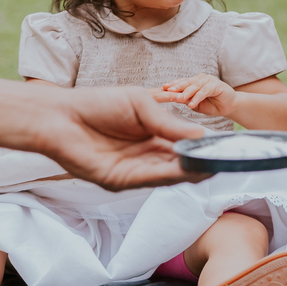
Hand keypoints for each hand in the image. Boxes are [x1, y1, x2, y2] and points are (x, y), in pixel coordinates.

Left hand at [36, 86, 209, 190]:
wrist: (60, 115)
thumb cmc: (98, 104)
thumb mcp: (142, 105)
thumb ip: (169, 123)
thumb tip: (201, 136)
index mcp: (154, 137)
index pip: (186, 146)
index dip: (204, 147)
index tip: (226, 146)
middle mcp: (147, 157)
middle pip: (182, 164)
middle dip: (203, 162)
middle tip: (226, 159)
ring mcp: (134, 171)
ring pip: (170, 175)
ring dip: (191, 171)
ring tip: (213, 163)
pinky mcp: (119, 180)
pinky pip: (150, 179)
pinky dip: (170, 175)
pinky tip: (187, 167)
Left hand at [152, 74, 236, 117]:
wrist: (229, 106)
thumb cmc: (213, 104)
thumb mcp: (196, 103)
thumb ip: (187, 99)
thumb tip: (174, 98)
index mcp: (195, 81)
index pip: (182, 82)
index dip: (173, 84)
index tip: (163, 88)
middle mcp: (201, 79)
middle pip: (187, 82)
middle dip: (177, 86)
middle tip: (168, 90)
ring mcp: (209, 80)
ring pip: (195, 85)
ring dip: (187, 92)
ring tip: (180, 99)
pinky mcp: (216, 85)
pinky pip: (204, 91)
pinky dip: (197, 98)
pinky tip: (192, 104)